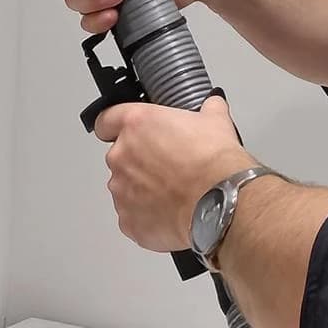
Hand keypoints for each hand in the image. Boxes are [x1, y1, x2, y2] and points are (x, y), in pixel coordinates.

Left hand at [94, 96, 251, 255]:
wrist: (221, 203)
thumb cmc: (214, 163)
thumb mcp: (216, 121)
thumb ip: (207, 109)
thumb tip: (212, 106)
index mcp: (136, 125)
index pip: (106, 121)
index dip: (115, 126)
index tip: (125, 132)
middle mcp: (121, 156)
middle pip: (120, 156)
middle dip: (139, 162)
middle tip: (168, 167)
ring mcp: (121, 190)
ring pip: (125, 187)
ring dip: (142, 189)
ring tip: (172, 193)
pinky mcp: (128, 220)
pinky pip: (132, 216)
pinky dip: (146, 216)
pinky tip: (170, 212)